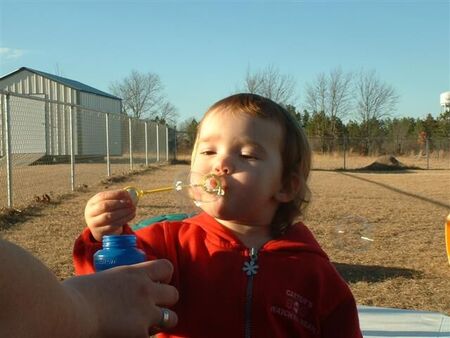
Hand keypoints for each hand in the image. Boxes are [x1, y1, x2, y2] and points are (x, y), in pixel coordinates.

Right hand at [63, 259, 178, 337]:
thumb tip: (110, 294)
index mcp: (134, 273)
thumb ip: (115, 285)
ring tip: (142, 327)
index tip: (154, 285)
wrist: (66, 312)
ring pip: (171, 318)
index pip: (166, 268)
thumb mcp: (99, 280)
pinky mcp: (140, 333)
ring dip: (160, 323)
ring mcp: (145, 312)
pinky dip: (142, 337)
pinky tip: (127, 337)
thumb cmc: (71, 295)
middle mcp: (145, 290)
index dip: (164, 278)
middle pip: (174, 294)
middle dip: (164, 303)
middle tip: (149, 311)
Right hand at [85, 190, 135, 240]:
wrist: (100, 229)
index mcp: (92, 202)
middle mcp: (90, 212)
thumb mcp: (109, 204)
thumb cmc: (108, 212)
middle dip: (119, 203)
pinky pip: (113, 225)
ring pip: (109, 216)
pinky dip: (124, 220)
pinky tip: (131, 216)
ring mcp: (94, 223)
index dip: (116, 194)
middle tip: (131, 203)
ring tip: (133, 209)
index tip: (127, 194)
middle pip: (105, 206)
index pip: (102, 196)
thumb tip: (131, 194)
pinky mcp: (100, 232)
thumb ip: (118, 198)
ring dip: (123, 212)